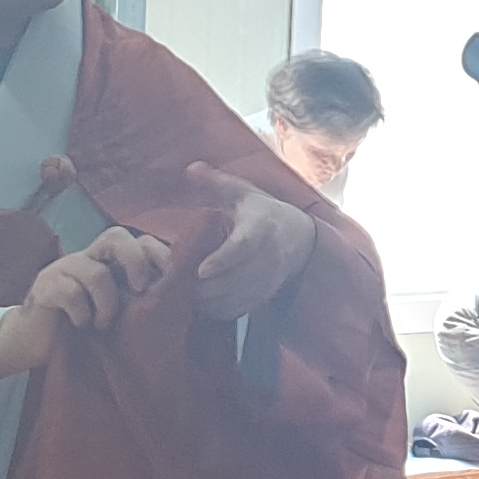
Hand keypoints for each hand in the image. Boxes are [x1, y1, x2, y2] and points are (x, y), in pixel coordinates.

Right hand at [0, 228, 168, 376]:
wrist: (36, 343)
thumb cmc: (84, 330)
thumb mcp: (119, 313)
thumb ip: (142, 300)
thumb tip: (184, 297)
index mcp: (110, 263)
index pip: (139, 241)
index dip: (159, 254)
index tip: (171, 279)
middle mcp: (88, 258)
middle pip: (116, 236)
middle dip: (135, 261)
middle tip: (140, 290)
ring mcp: (64, 269)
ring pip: (96, 272)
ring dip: (107, 304)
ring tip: (103, 324)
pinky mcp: (44, 286)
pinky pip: (70, 293)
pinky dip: (82, 314)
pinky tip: (81, 325)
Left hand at [179, 162, 316, 320]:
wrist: (301, 238)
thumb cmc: (264, 212)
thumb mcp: (244, 192)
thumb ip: (216, 182)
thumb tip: (190, 168)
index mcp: (262, 227)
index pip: (244, 247)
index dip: (223, 260)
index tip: (201, 269)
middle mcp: (269, 256)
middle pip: (235, 279)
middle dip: (204, 286)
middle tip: (177, 282)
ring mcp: (269, 279)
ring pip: (236, 298)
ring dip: (208, 300)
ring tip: (184, 293)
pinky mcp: (265, 295)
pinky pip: (239, 310)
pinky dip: (218, 310)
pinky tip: (201, 303)